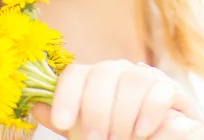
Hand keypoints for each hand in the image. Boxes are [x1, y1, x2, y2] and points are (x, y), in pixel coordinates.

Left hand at [30, 59, 203, 138]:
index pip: (74, 73)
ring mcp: (143, 75)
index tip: (62, 122)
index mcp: (91, 78)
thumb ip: (65, 120)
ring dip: (123, 114)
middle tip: (96, 139)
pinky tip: (142, 132)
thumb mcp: (86, 130)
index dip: (65, 95)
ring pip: (131, 80)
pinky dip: (149, 112)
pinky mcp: (169, 86)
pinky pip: (159, 89)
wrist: (156, 138)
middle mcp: (115, 70)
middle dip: (97, 110)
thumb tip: (34, 106)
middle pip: (102, 73)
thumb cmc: (116, 133)